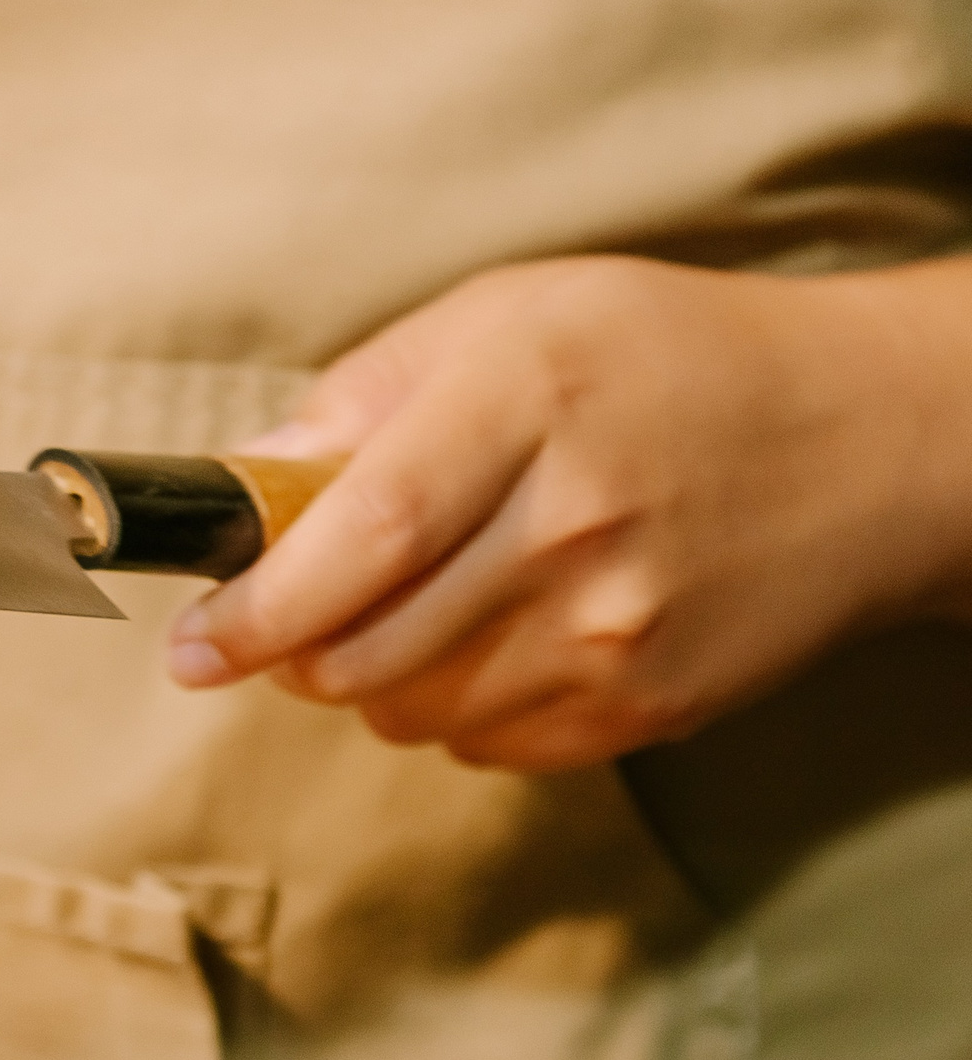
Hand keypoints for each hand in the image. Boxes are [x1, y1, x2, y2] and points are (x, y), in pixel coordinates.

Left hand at [168, 255, 971, 769]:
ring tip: (402, 605)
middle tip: (277, 617)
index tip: (191, 645)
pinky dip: (444, 706)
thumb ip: (361, 395)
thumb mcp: (506, 315)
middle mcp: (576, 526)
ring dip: (363, 678)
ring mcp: (617, 631)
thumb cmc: (661, 357)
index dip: (258, 607)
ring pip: (410, 710)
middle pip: (367, 648)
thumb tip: (245, 481)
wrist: (869, 441)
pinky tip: (484, 634)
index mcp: (527, 402)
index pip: (364, 536)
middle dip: (289, 651)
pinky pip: (482, 744)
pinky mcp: (647, 704)